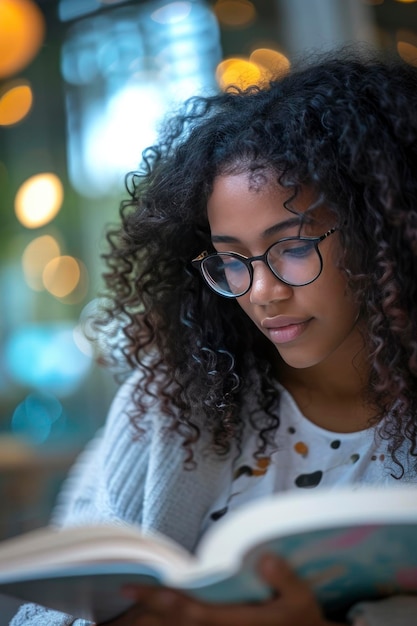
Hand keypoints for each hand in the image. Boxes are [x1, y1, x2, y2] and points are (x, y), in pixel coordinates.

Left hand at [100, 554, 344, 624]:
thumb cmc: (303, 622)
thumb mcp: (303, 602)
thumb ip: (285, 580)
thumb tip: (265, 559)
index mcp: (235, 624)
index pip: (189, 612)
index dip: (160, 599)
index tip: (131, 585)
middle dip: (141, 615)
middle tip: (110, 600)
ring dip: (146, 623)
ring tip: (116, 611)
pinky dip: (162, 625)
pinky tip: (146, 618)